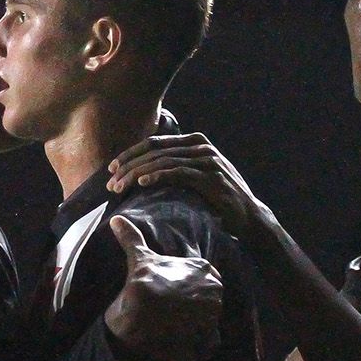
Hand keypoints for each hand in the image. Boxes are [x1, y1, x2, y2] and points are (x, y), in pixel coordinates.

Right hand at [103, 215, 222, 360]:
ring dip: (194, 326)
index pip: (205, 280)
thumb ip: (133, 238)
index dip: (185, 290)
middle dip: (192, 308)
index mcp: (204, 268)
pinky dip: (196, 343)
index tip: (169, 296)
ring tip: (172, 327)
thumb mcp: (139, 260)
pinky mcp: (210, 336)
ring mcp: (213, 313)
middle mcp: (214, 288)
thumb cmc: (137, 288)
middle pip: (208, 300)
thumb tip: (117, 218)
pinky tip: (178, 341)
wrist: (133, 324)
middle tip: (169, 313)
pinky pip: (208, 341)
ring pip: (208, 320)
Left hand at [108, 132, 276, 239]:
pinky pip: (178, 172)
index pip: (155, 143)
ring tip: (120, 187)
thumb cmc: (218, 200)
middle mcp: (201, 147)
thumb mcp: (196, 178)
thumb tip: (141, 173)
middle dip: (129, 165)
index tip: (111, 168)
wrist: (249, 218)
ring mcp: (208, 160)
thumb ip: (176, 169)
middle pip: (155, 150)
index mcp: (195, 142)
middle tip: (111, 182)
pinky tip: (142, 183)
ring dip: (138, 173)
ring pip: (163, 161)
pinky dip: (158, 176)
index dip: (130, 153)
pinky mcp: (211, 177)